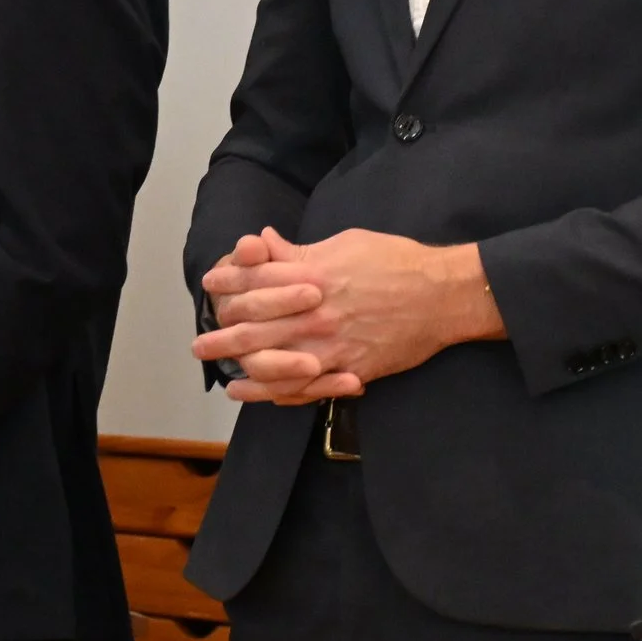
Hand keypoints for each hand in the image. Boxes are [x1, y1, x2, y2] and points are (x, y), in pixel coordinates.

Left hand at [193, 226, 500, 403]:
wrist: (442, 295)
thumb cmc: (396, 261)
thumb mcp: (344, 243)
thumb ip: (299, 251)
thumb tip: (263, 243)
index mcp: (311, 276)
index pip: (255, 280)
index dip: (228, 282)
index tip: (210, 286)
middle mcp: (315, 313)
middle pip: (255, 328)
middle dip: (222, 337)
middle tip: (200, 345)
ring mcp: (331, 345)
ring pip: (275, 364)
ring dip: (245, 373)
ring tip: (225, 381)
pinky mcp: (350, 368)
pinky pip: (307, 388)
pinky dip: (281, 394)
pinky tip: (265, 397)